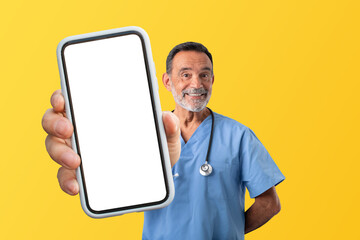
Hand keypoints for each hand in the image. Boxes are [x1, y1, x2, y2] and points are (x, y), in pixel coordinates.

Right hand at [42, 90, 180, 195]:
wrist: (153, 181)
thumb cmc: (154, 152)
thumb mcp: (166, 140)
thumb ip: (169, 128)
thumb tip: (167, 117)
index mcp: (99, 114)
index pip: (73, 99)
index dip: (61, 97)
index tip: (62, 99)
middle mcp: (82, 130)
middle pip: (54, 120)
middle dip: (56, 123)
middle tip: (68, 130)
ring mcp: (77, 152)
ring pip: (54, 147)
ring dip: (59, 152)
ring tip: (75, 161)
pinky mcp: (79, 174)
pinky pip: (65, 176)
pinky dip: (66, 180)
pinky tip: (76, 186)